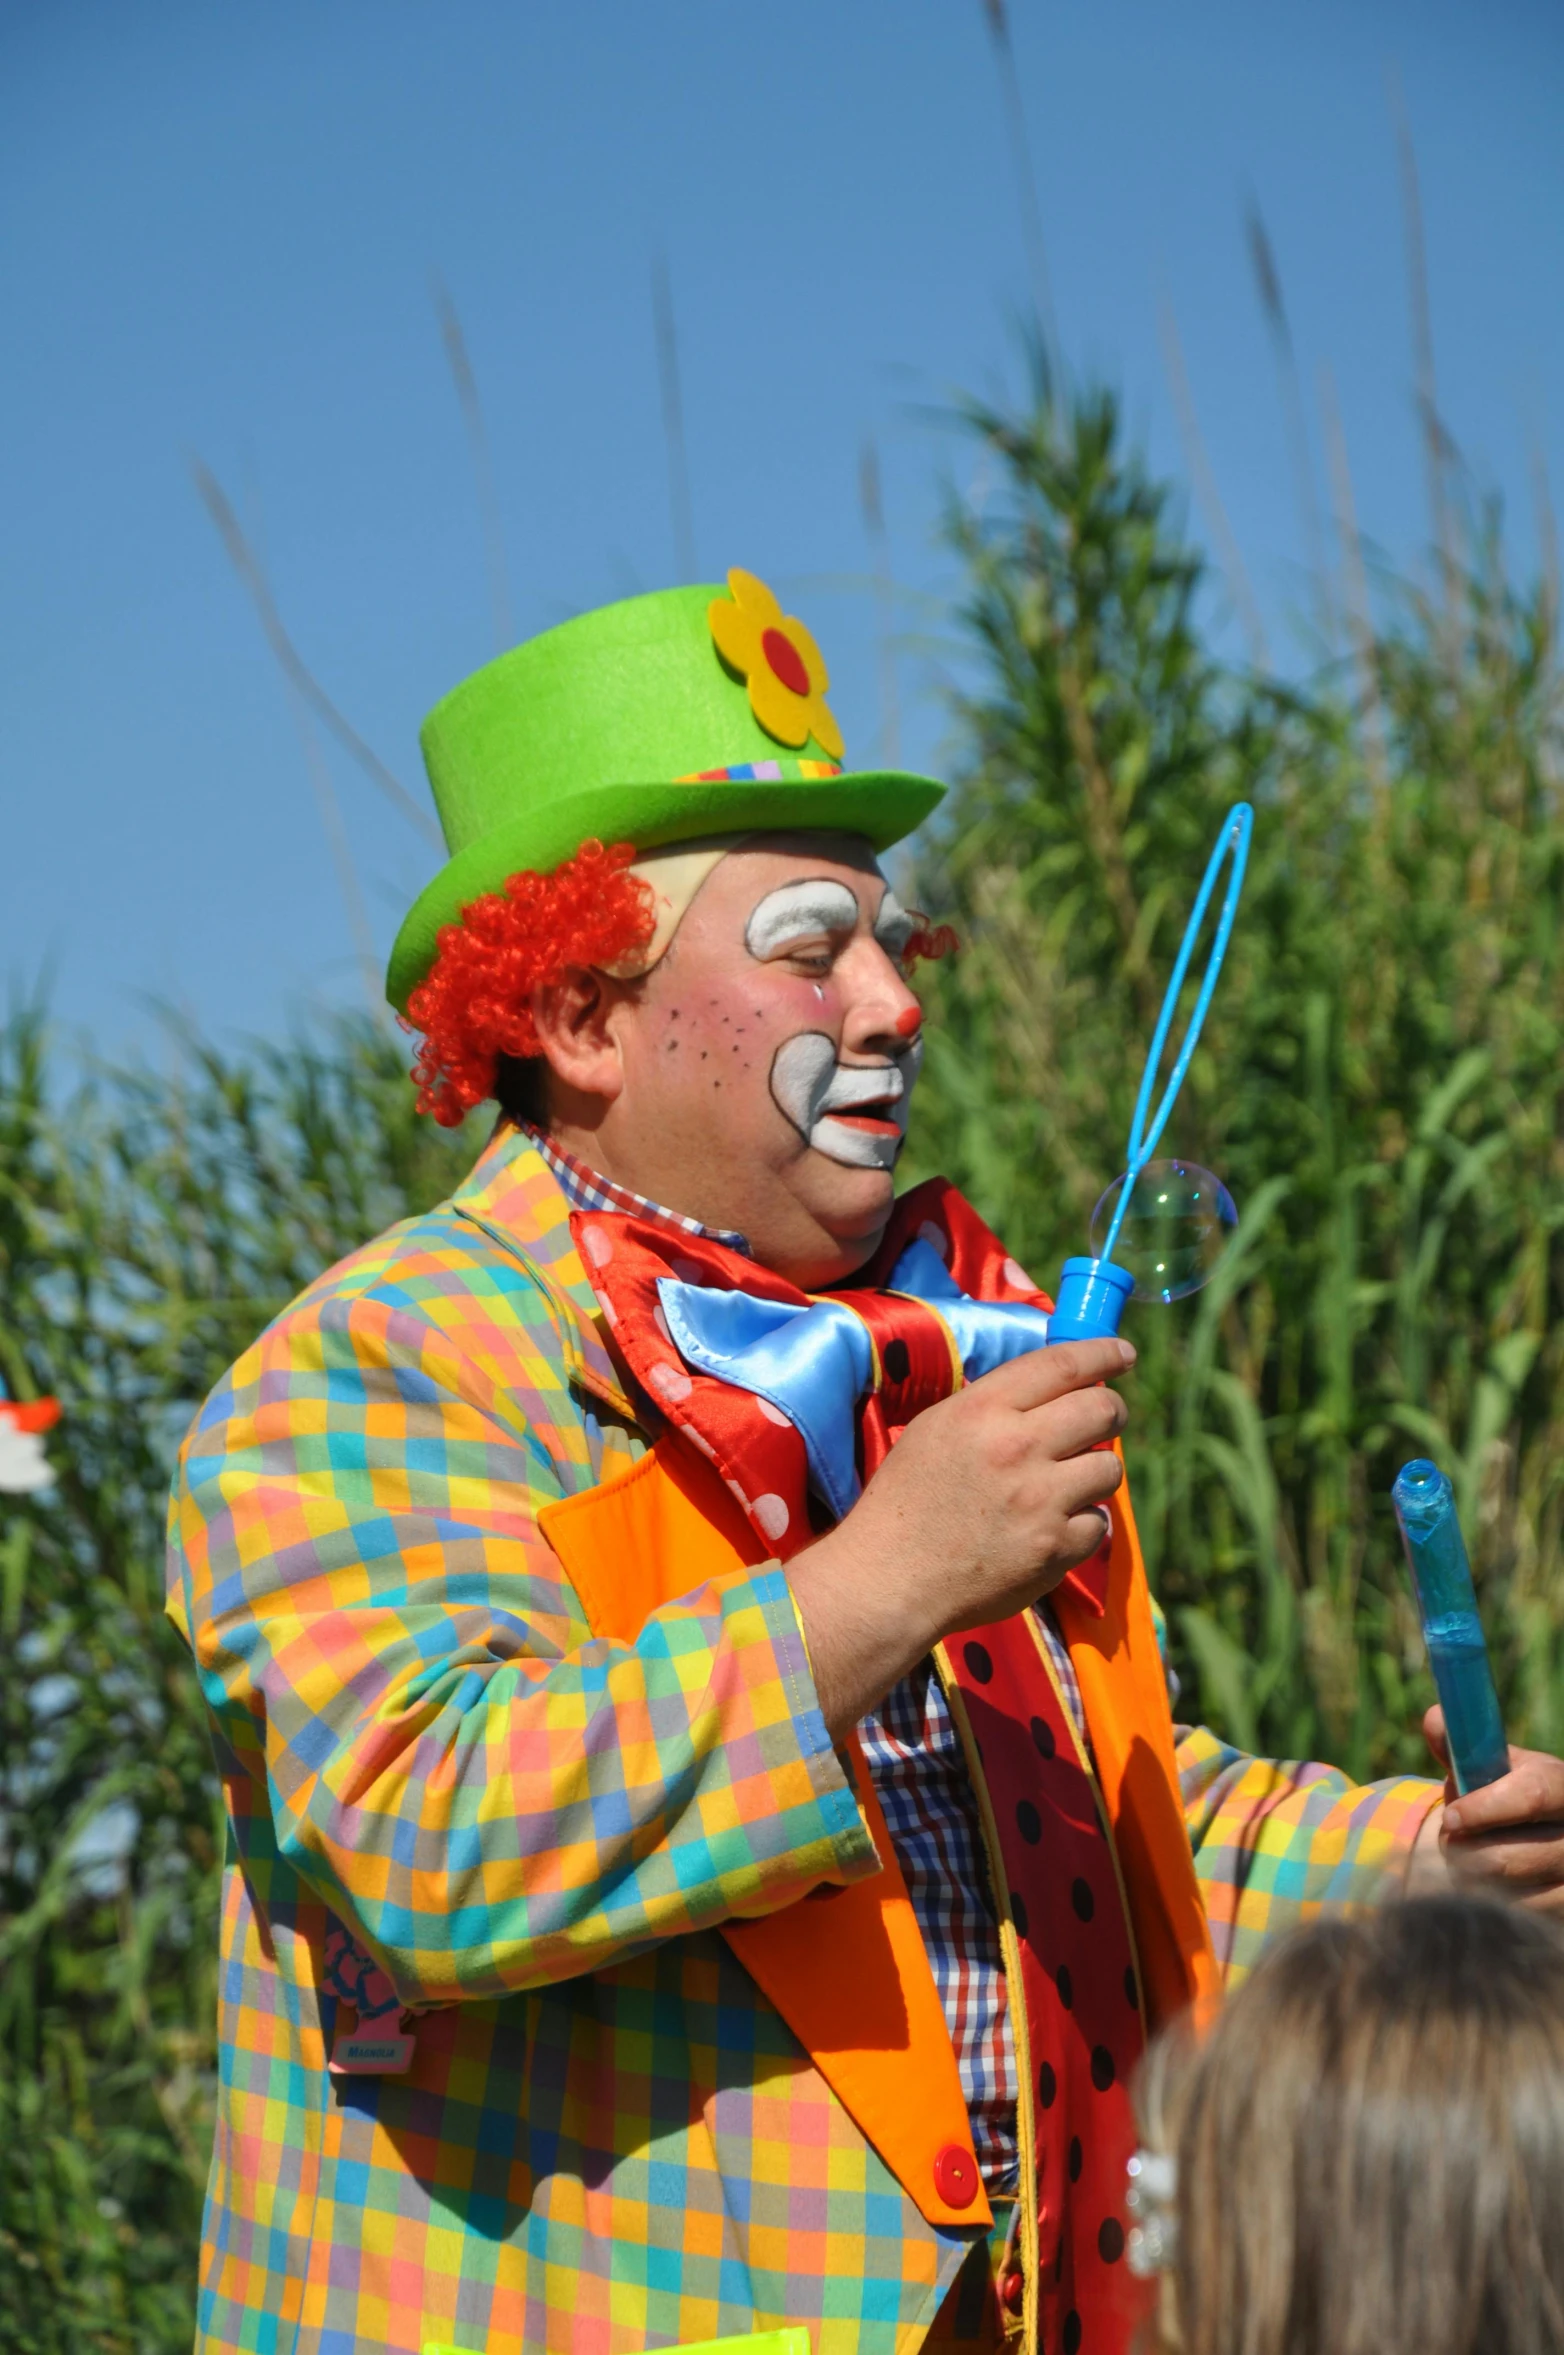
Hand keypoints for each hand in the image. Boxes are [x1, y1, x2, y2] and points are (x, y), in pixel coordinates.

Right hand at [788, 1337, 1132, 1740]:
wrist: (890, 1579)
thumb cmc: (905, 1500)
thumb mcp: (936, 1428)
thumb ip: (993, 1405)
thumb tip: (1054, 1389)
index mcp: (982, 1411)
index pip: (1062, 1364)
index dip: (1102, 1352)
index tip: (1123, 1353)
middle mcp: (1017, 1448)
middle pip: (1102, 1410)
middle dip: (1113, 1411)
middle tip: (1107, 1418)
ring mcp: (1040, 1501)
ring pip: (1110, 1467)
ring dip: (1096, 1471)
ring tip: (1068, 1483)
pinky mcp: (1054, 1549)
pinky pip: (1098, 1523)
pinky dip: (1082, 1523)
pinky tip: (1052, 1527)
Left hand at [1416, 1705, 1563, 1916]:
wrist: (1550, 1837)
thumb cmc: (1512, 1795)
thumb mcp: (1497, 1768)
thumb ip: (1463, 1749)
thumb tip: (1434, 1719)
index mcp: (1563, 1786)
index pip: (1531, 1796)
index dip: (1484, 1809)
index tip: (1450, 1818)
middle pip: (1508, 1857)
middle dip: (1462, 1852)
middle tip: (1446, 1842)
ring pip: (1506, 1893)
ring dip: (1469, 1879)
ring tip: (1463, 1861)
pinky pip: (1514, 1918)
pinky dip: (1489, 1904)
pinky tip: (1486, 1887)